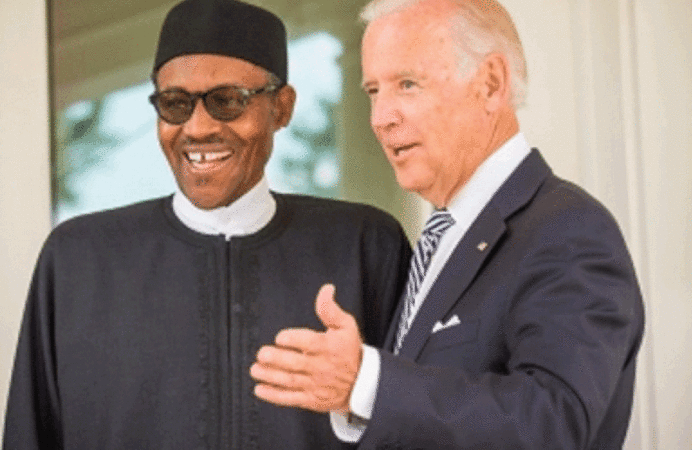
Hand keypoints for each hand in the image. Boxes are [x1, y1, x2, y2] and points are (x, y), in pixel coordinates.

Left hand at [250, 284, 363, 412]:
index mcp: (328, 347)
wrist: (361, 383)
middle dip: (276, 359)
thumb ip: (330, 309)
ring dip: (270, 376)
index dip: (293, 340)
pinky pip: (290, 399)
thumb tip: (326, 290)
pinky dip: (274, 395)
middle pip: (295, 363)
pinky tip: (260, 389)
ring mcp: (314, 384)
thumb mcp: (346, 326)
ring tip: (255, 370)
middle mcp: (320, 366)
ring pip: (289, 381)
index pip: (309, 343)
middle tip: (262, 354)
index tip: (280, 338)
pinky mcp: (310, 399)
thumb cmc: (349, 351)